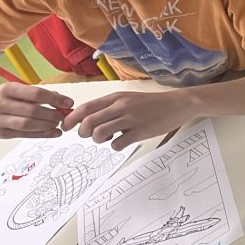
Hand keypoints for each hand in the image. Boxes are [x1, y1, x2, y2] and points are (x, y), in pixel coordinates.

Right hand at [0, 83, 73, 139]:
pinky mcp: (0, 133)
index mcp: (7, 89)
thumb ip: (39, 95)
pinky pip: (24, 135)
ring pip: (28, 124)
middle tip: (64, 116)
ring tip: (58, 123)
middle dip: (52, 114)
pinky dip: (42, 135)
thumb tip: (63, 100)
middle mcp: (0, 104)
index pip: (36, 94)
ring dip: (47, 125)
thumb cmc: (5, 99)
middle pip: (32, 111)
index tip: (69, 103)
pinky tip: (54, 133)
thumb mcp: (18, 91)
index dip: (55, 99)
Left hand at [62, 91, 190, 150]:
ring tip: (108, 139)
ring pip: (99, 133)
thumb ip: (110, 106)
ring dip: (98, 140)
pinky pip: (117, 144)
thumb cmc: (153, 103)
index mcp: (116, 98)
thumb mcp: (129, 98)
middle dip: (83, 133)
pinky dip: (116, 146)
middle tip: (89, 136)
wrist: (179, 104)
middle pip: (88, 122)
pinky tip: (123, 142)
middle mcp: (121, 106)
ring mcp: (131, 119)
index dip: (71, 119)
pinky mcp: (141, 131)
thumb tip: (88, 118)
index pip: (85, 107)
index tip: (66, 127)